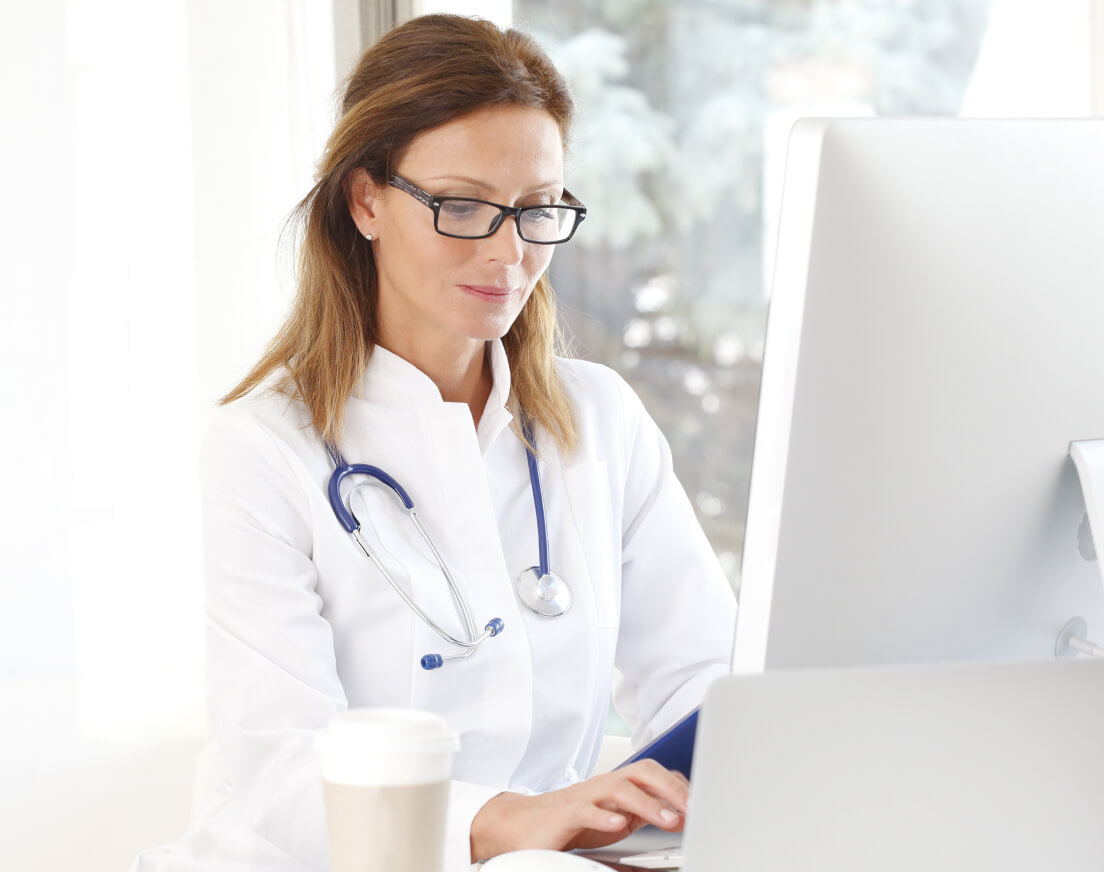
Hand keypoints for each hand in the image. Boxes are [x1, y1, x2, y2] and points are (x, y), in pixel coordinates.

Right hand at [469, 760, 688, 861]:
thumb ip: (644, 813)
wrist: (523, 824)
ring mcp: (585, 797)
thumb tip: (682, 815)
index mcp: (620, 785)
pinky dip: (604, 816)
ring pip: (619, 788)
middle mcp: (605, 785)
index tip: (706, 804)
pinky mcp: (565, 814)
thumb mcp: (616, 816)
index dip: (681, 786)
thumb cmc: (572, 821)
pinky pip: (586, 810)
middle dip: (671, 788)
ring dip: (647, 803)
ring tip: (669, 820)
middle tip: (695, 809)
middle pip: (643, 771)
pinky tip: (619, 824)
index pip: (656, 774)